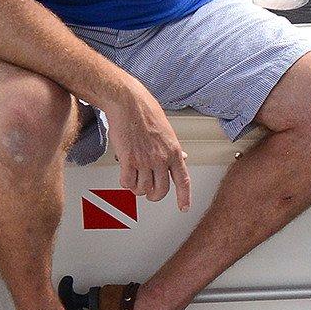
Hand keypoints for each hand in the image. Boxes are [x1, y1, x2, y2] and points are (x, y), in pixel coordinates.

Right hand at [107, 76, 191, 211]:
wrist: (128, 102)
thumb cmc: (145, 110)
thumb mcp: (167, 130)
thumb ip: (173, 148)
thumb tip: (183, 158)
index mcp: (173, 151)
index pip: (183, 180)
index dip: (185, 197)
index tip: (184, 207)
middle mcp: (161, 158)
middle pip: (161, 191)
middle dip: (153, 195)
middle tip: (149, 193)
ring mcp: (145, 160)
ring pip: (143, 189)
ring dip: (137, 188)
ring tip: (135, 179)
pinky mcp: (128, 160)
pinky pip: (128, 183)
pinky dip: (126, 183)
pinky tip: (125, 175)